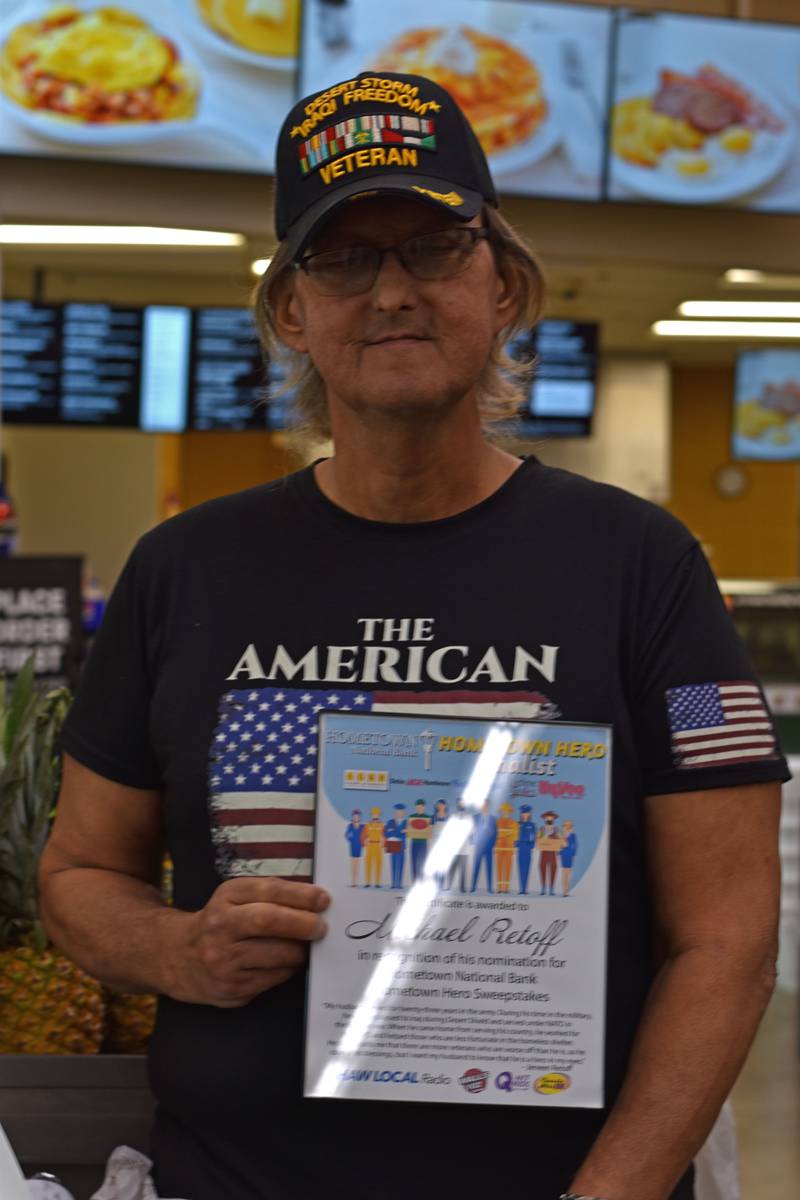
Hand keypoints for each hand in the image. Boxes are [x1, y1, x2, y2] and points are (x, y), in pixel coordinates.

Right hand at [161, 877, 329, 1007]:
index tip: (323, 899)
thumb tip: (315, 900)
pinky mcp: (231, 988)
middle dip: (303, 923)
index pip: (267, 891)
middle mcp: (220, 927)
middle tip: (322, 927)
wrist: (179, 958)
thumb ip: (270, 895)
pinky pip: (273, 978)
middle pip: (269, 921)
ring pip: (276, 955)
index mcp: (226, 898)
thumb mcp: (236, 898)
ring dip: (298, 952)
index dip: (300, 895)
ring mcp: (223, 960)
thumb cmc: (220, 922)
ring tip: (304, 947)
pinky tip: (283, 963)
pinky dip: (286, 970)